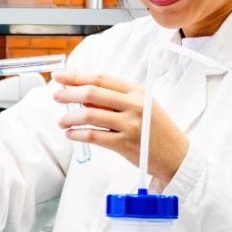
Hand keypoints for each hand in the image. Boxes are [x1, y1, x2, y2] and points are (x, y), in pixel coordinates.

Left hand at [51, 71, 189, 185]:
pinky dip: (78, 134)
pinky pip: (94, 136)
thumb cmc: (156, 129)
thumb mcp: (143, 105)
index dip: (77, 76)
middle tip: (55, 96)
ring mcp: (130, 124)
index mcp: (137, 91)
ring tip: (61, 121)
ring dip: (70, 117)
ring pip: (90, 116)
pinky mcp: (125, 143)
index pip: (101, 79)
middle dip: (69, 93)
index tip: (60, 76)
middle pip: (93, 94)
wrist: (176, 155)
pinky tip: (70, 134)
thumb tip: (83, 94)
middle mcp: (134, 105)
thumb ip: (117, 98)